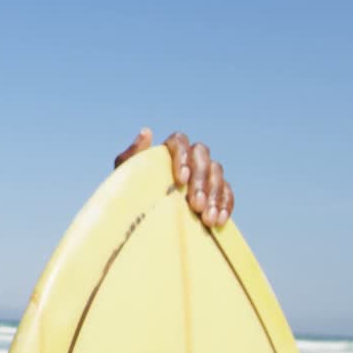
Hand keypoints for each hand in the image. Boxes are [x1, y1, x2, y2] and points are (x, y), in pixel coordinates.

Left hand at [114, 128, 233, 226]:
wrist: (139, 220)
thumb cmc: (129, 195)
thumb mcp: (126, 178)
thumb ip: (131, 156)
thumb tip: (146, 132)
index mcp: (167, 150)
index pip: (180, 142)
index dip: (182, 158)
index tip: (181, 180)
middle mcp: (189, 157)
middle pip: (202, 157)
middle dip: (201, 182)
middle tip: (196, 206)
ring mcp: (204, 173)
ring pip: (217, 174)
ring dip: (215, 196)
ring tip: (207, 219)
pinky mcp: (215, 192)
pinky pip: (227, 193)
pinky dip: (225, 205)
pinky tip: (220, 220)